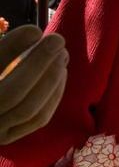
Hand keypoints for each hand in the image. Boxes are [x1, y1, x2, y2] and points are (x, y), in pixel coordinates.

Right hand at [0, 25, 67, 144]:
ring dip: (50, 80)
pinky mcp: (9, 137)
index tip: (34, 30)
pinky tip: (61, 74)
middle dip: (38, 63)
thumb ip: (7, 50)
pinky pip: (38, 119)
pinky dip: (54, 95)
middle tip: (57, 40)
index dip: (11, 47)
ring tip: (62, 54)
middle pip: (11, 93)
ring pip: (28, 109)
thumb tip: (35, 33)